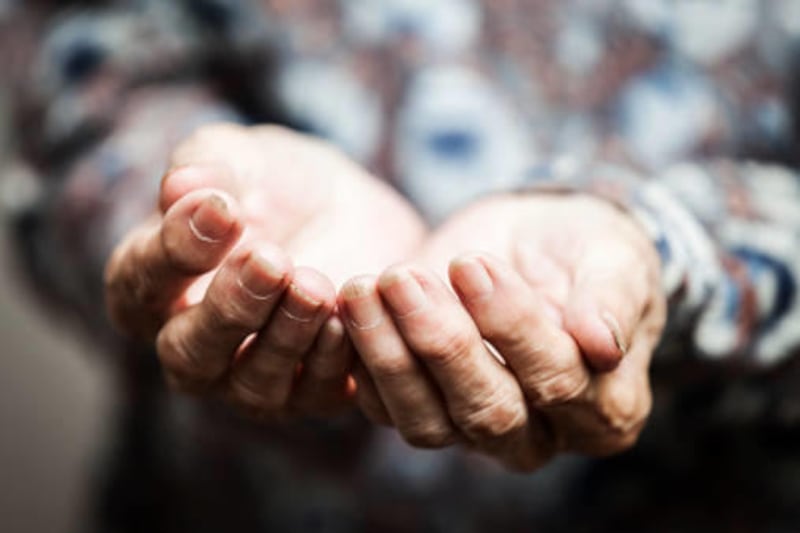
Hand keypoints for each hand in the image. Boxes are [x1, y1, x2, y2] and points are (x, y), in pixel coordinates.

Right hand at [105, 124, 425, 418]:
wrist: (349, 210)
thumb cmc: (273, 184)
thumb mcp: (240, 158)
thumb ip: (206, 167)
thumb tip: (179, 188)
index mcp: (153, 286)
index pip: (142, 282)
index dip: (177, 250)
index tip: (224, 210)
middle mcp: (193, 345)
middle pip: (192, 352)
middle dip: (231, 307)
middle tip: (270, 259)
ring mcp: (250, 377)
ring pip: (253, 383)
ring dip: (285, 336)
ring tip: (314, 286)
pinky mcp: (312, 389)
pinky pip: (314, 394)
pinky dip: (330, 364)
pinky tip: (346, 321)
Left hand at [339, 193, 665, 469]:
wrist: (538, 241)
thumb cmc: (587, 251)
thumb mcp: (615, 259)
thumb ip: (611, 300)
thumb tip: (603, 345)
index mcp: (604, 409)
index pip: (557, 384)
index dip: (511, 327)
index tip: (471, 265)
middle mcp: (540, 434)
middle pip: (487, 412)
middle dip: (441, 342)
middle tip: (402, 277)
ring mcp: (474, 429)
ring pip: (426, 421)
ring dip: (388, 355)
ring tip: (364, 288)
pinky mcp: (423, 406)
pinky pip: (385, 405)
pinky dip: (362, 361)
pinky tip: (348, 309)